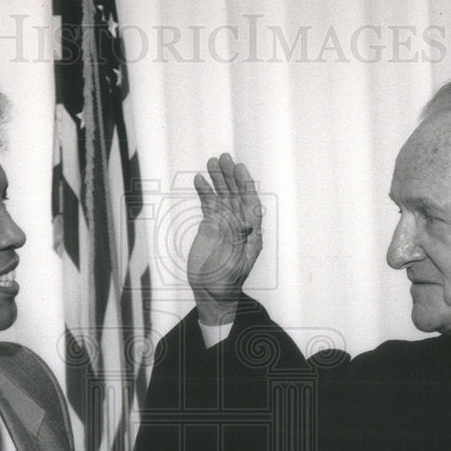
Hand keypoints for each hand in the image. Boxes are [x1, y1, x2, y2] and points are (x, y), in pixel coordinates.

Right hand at [188, 153, 263, 325]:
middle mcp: (239, 225)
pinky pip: (209, 205)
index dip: (245, 185)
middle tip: (224, 158)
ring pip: (222, 197)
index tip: (239, 169)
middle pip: (236, 195)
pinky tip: (200, 180)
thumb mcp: (235, 262)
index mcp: (251, 233)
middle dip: (231, 177)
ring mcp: (224, 225)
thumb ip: (240, 240)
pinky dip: (205, 192)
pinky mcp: (210, 227)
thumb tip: (247, 219)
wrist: (211, 292)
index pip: (251, 204)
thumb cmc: (226, 281)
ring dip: (218, 180)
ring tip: (211, 162)